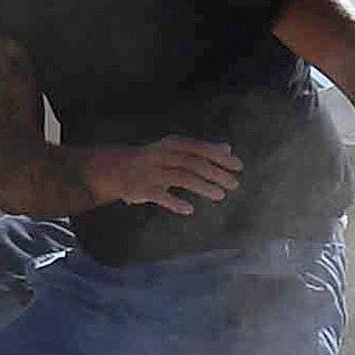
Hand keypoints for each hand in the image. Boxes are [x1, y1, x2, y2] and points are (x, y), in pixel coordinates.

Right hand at [88, 137, 241, 215]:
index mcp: (173, 144)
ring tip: (220, 195)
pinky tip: (190, 209)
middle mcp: (162, 155)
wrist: (116, 169)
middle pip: (193, 162)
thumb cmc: (154, 159)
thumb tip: (227, 147)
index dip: (220, 156)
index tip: (238, 167)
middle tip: (234, 184)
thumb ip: (201, 149)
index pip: (201, 148)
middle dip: (216, 173)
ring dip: (202, 186)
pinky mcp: (142, 189)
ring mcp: (151, 172)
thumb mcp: (176, 150)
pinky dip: (175, 202)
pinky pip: (160, 195)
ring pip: (181, 177)